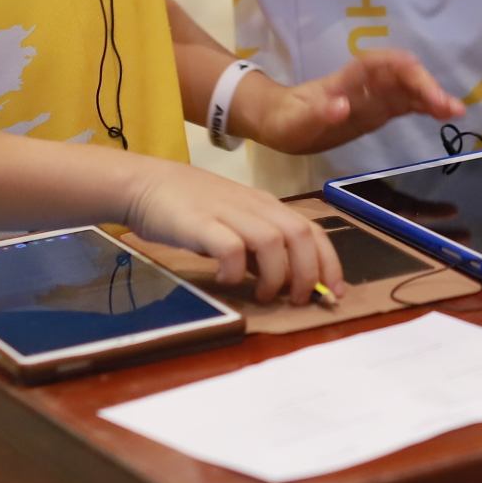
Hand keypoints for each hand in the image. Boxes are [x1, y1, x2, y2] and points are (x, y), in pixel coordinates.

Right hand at [121, 160, 343, 304]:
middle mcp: (254, 206)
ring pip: (271, 241)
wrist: (146, 183)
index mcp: (267, 206)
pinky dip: (235, 269)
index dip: (329, 262)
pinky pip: (229, 247)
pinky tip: (225, 280)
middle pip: (299, 235)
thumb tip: (287, 279)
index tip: (335, 292)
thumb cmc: (193, 207)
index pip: (313, 230)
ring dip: (275, 275)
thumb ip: (260, 245)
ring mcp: (227, 212)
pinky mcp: (200, 223)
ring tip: (263, 295)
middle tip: (299, 299)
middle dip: (308, 272)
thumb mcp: (236, 222)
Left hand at [234, 50, 466, 155]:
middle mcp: (364, 84)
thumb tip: (344, 106)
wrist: (278, 121)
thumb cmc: (285, 121)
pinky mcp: (377, 110)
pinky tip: (444, 114)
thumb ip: (318, 114)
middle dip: (427, 86)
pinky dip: (425, 106)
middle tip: (452, 108)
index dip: (407, 73)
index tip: (427, 90)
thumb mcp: (294, 123)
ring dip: (432, 95)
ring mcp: (372, 96)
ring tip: (457, 110)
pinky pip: (405, 103)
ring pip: (408, 88)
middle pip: (401, 74)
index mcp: (346, 80)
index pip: (382, 66)